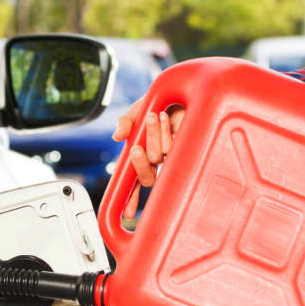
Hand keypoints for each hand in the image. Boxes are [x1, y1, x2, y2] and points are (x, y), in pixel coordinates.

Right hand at [111, 99, 185, 219]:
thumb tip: (117, 136)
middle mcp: (158, 159)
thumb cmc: (158, 102)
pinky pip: (173, 148)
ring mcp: (173, 154)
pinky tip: (166, 117)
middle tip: (136, 148)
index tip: (127, 214)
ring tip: (154, 115)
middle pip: (147, 177)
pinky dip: (166, 131)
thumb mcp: (137, 110)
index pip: (134, 182)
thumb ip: (126, 122)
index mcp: (142, 155)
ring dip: (154, 136)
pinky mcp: (187, 146)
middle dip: (140, 164)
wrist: (181, 91)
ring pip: (159, 158)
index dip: (130, 198)